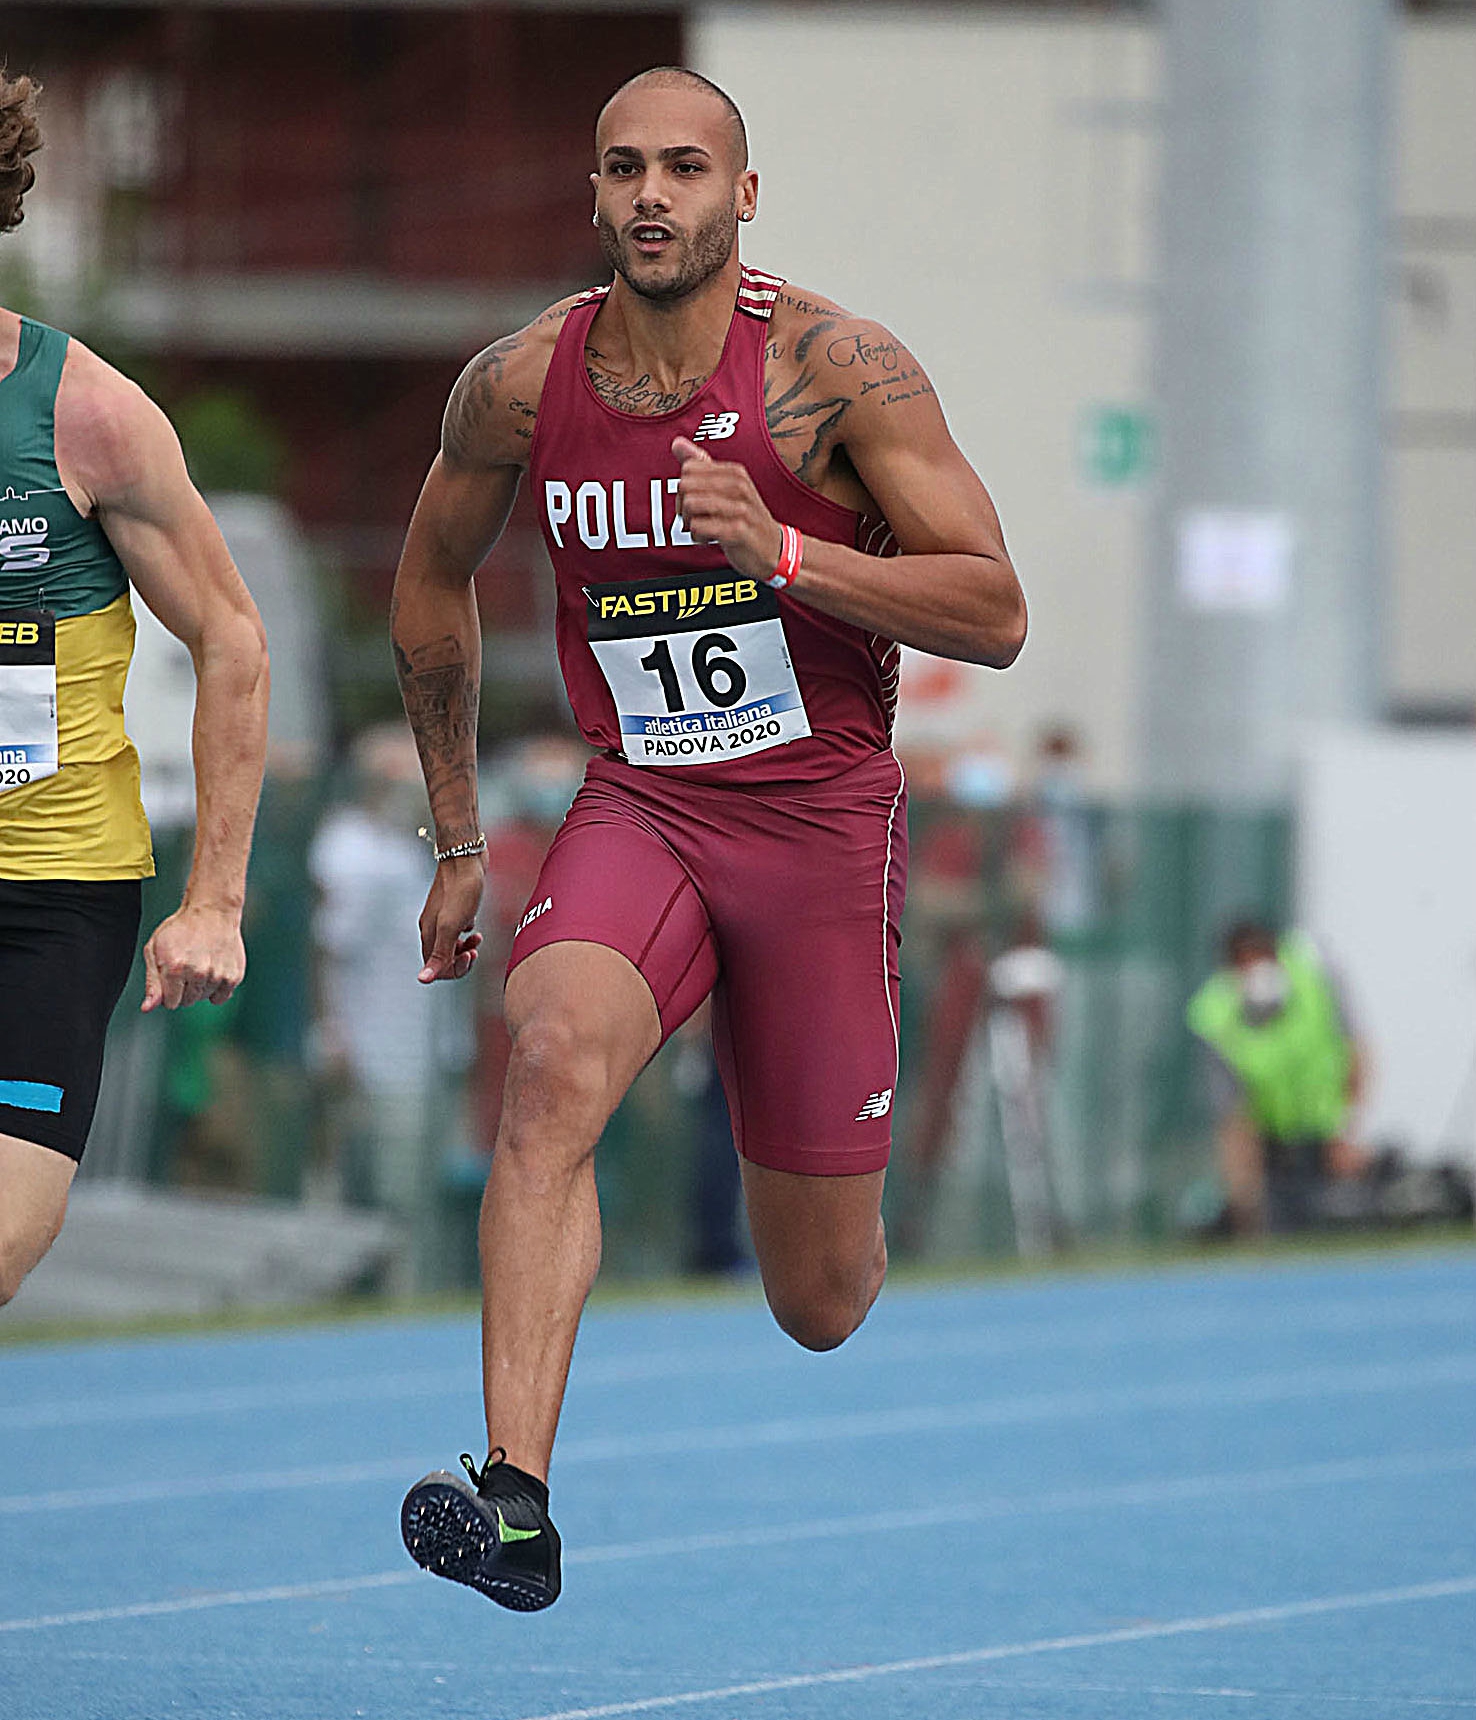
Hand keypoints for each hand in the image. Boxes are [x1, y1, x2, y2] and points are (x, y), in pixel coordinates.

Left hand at [141, 904, 245, 1010]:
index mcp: (176, 969)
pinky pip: (222, 997)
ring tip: (201, 964)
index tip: (172, 976)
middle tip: (186, 967)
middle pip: (187, 1002)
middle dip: (184, 989)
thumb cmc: (182, 927)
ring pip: (204, 998)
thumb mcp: (155, 949)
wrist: (212, 911)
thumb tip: (148, 1007)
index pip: (170, 1003)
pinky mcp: (234, 975)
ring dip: (200, 987)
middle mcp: (198, 974)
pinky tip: (213, 972)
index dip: (168, 991)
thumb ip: (152, 982)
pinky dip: (217, 989)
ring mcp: (218, 975)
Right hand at [417, 856, 483, 982]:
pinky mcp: (452, 907)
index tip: (469, 957)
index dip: (453, 970)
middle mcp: (431, 926)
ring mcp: (441, 916)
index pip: (435, 968)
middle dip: (460, 960)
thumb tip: (423, 980)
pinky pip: (457, 930)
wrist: (466, 857)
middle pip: (442, 958)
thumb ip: (440, 953)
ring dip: (465, 949)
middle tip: (475, 951)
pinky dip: (467, 933)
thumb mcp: (452, 925)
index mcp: (428, 933)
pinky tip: (474, 923)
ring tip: (477, 939)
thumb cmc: (461, 890)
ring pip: (451, 945)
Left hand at [671, 437, 782, 583]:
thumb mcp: (726, 488)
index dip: (684, 489)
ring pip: (691, 505)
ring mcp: (741, 509)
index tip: (695, 502)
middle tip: (695, 518)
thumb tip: (677, 442)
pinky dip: (698, 536)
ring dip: (689, 523)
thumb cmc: (745, 518)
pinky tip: (708, 539)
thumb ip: (701, 465)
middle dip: (683, 506)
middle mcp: (739, 486)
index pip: (688, 469)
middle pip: (685, 486)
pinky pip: (700, 527)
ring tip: (701, 529)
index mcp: (735, 472)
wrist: (774, 549)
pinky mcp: (738, 531)